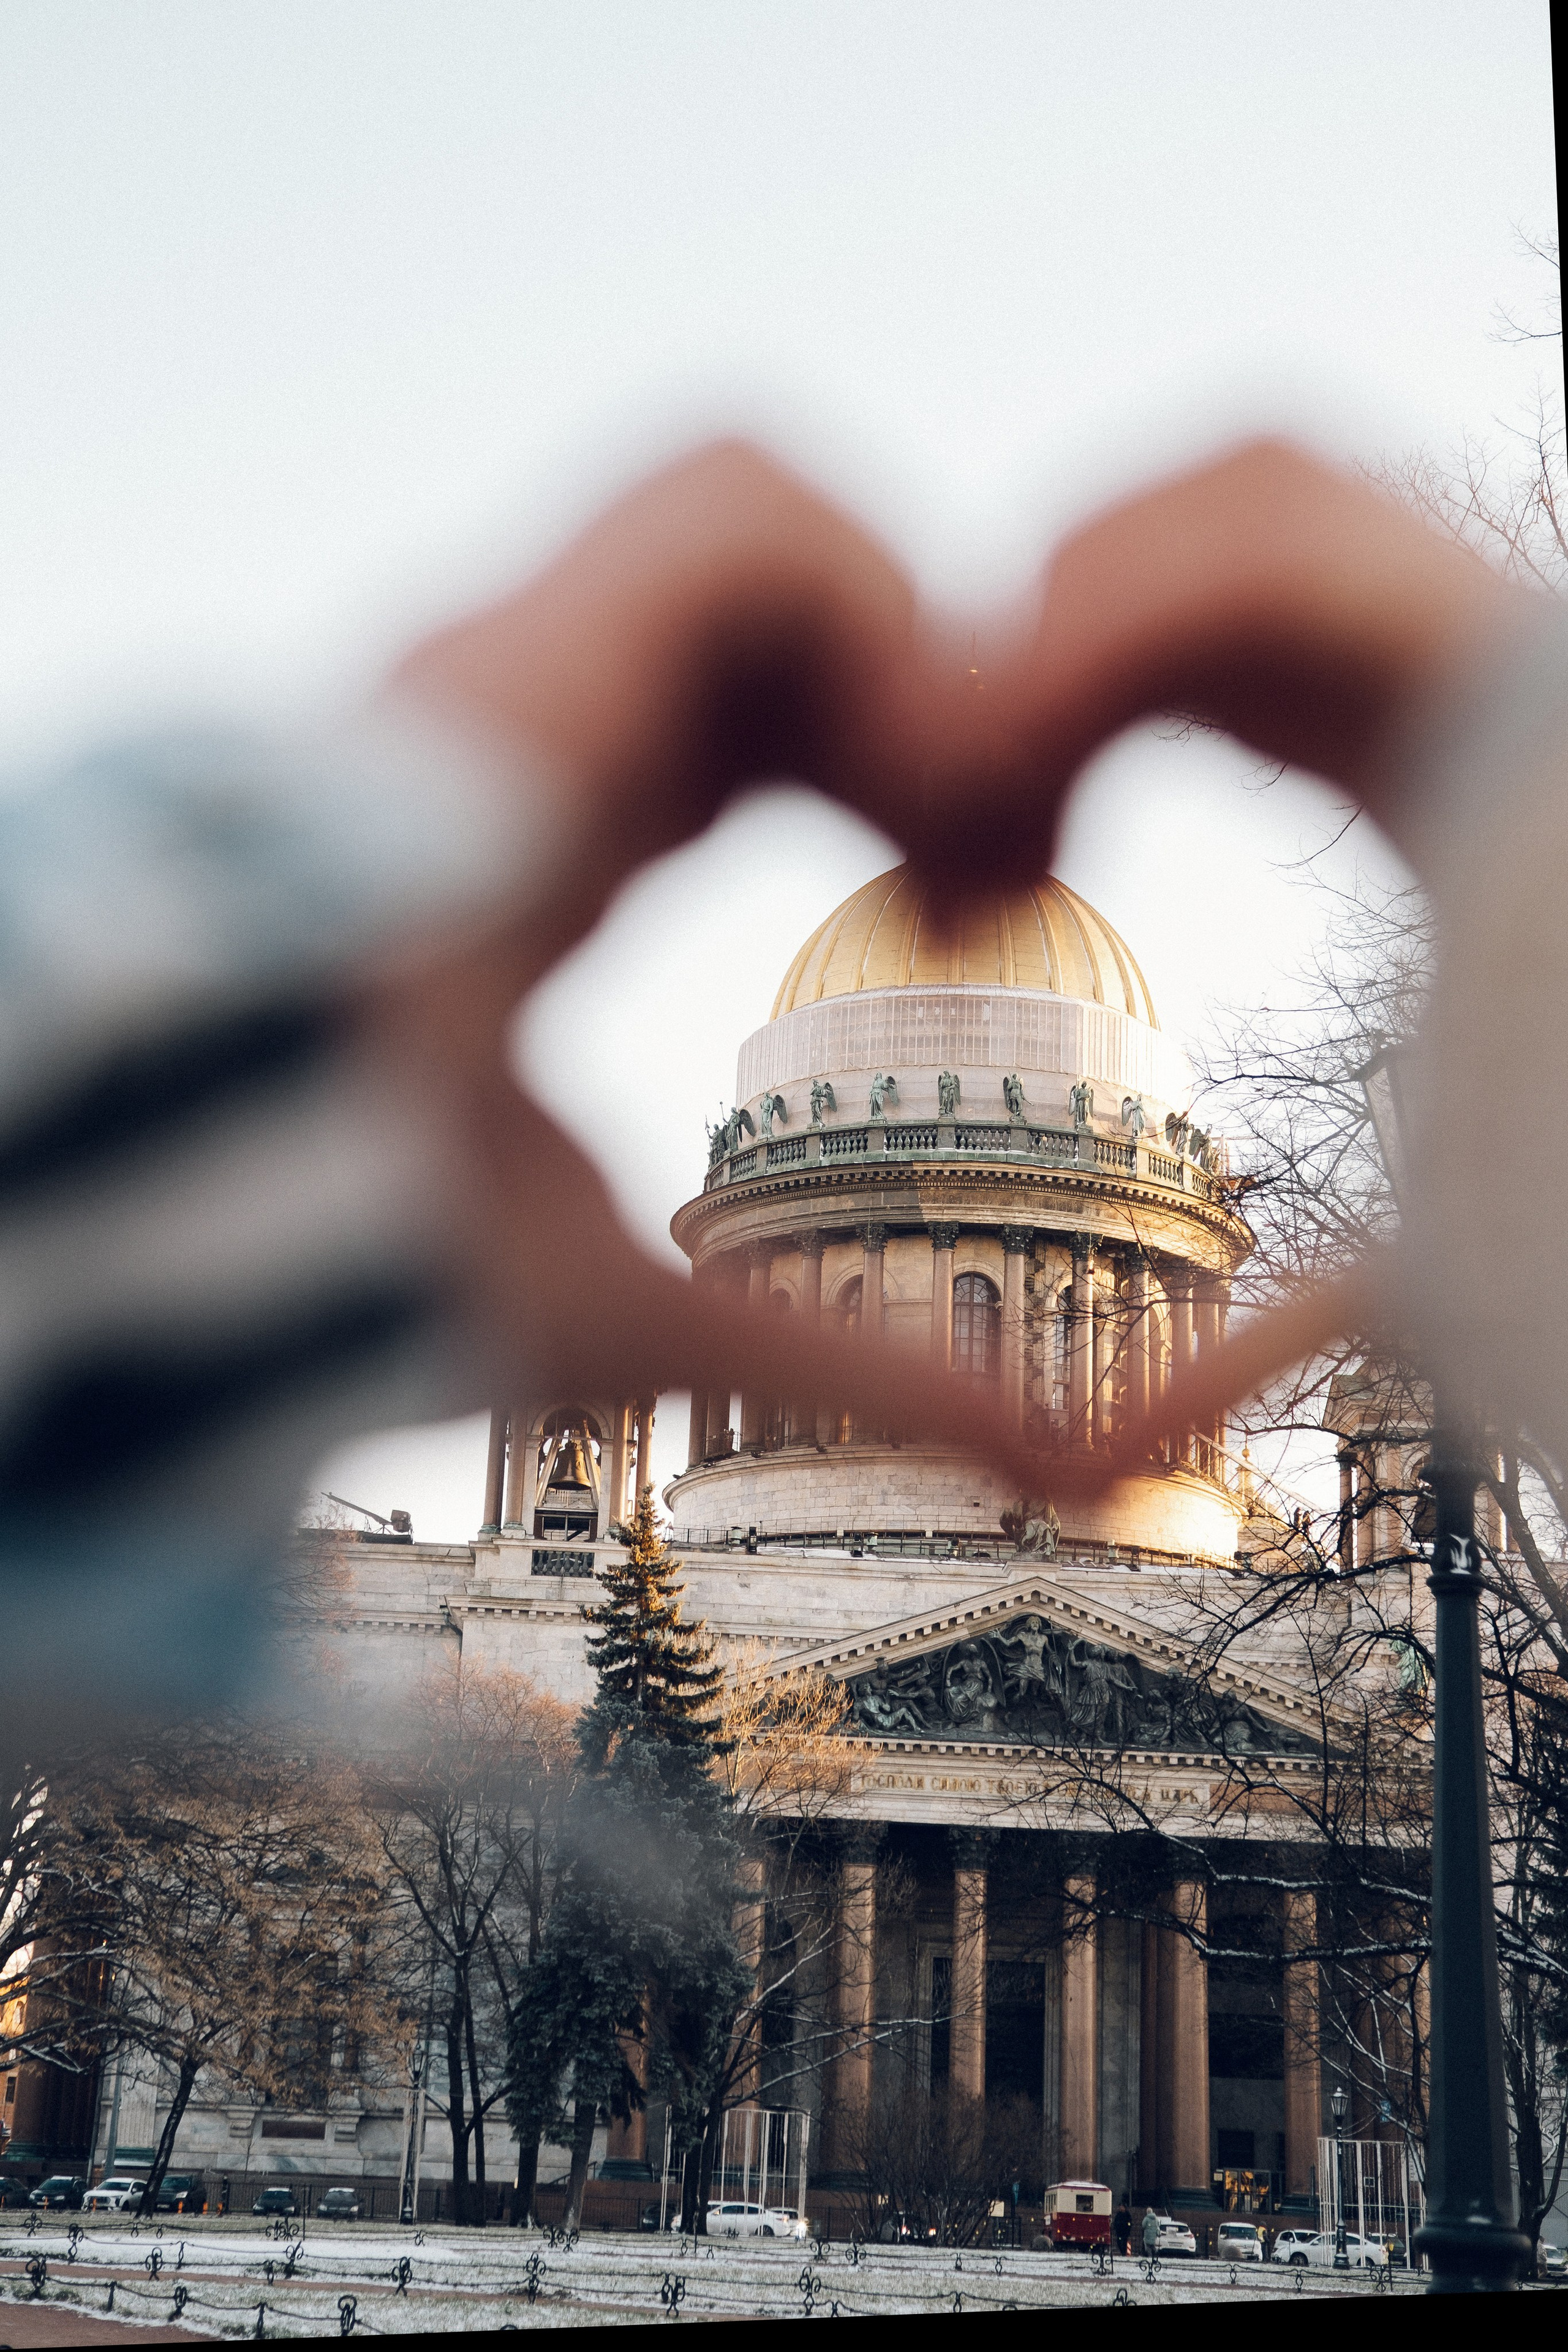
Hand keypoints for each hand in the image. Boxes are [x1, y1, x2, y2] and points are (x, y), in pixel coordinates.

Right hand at [376, 436, 1530, 1492]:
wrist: (203, 1203)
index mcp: (561, 830)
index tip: (969, 902)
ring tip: (941, 801)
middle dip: (925, 685)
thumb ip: (831, 1355)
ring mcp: (529, 665)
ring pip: (762, 502)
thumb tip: (1034, 1457)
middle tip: (991, 853)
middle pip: (781, 594)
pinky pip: (737, 508)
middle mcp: (546, 722)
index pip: (754, 705)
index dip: (898, 758)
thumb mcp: (630, 1302)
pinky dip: (862, 598)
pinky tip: (895, 762)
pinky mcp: (528, 647)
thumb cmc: (365, 1267)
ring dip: (902, 627)